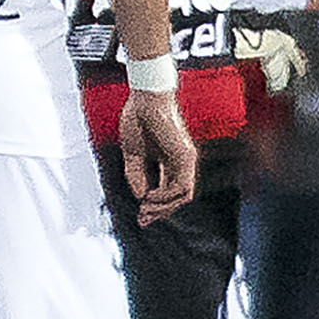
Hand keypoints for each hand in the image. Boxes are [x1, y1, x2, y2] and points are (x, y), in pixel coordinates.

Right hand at [119, 79, 195, 216]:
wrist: (145, 98)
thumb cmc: (138, 119)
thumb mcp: (133, 153)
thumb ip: (136, 175)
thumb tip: (140, 197)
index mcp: (169, 161)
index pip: (168, 190)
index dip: (155, 206)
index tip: (140, 216)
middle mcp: (181, 163)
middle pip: (178, 197)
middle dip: (160, 211)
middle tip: (142, 220)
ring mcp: (186, 160)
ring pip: (183, 195)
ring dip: (164, 207)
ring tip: (145, 210)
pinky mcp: (185, 156)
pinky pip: (181, 186)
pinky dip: (166, 196)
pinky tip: (150, 198)